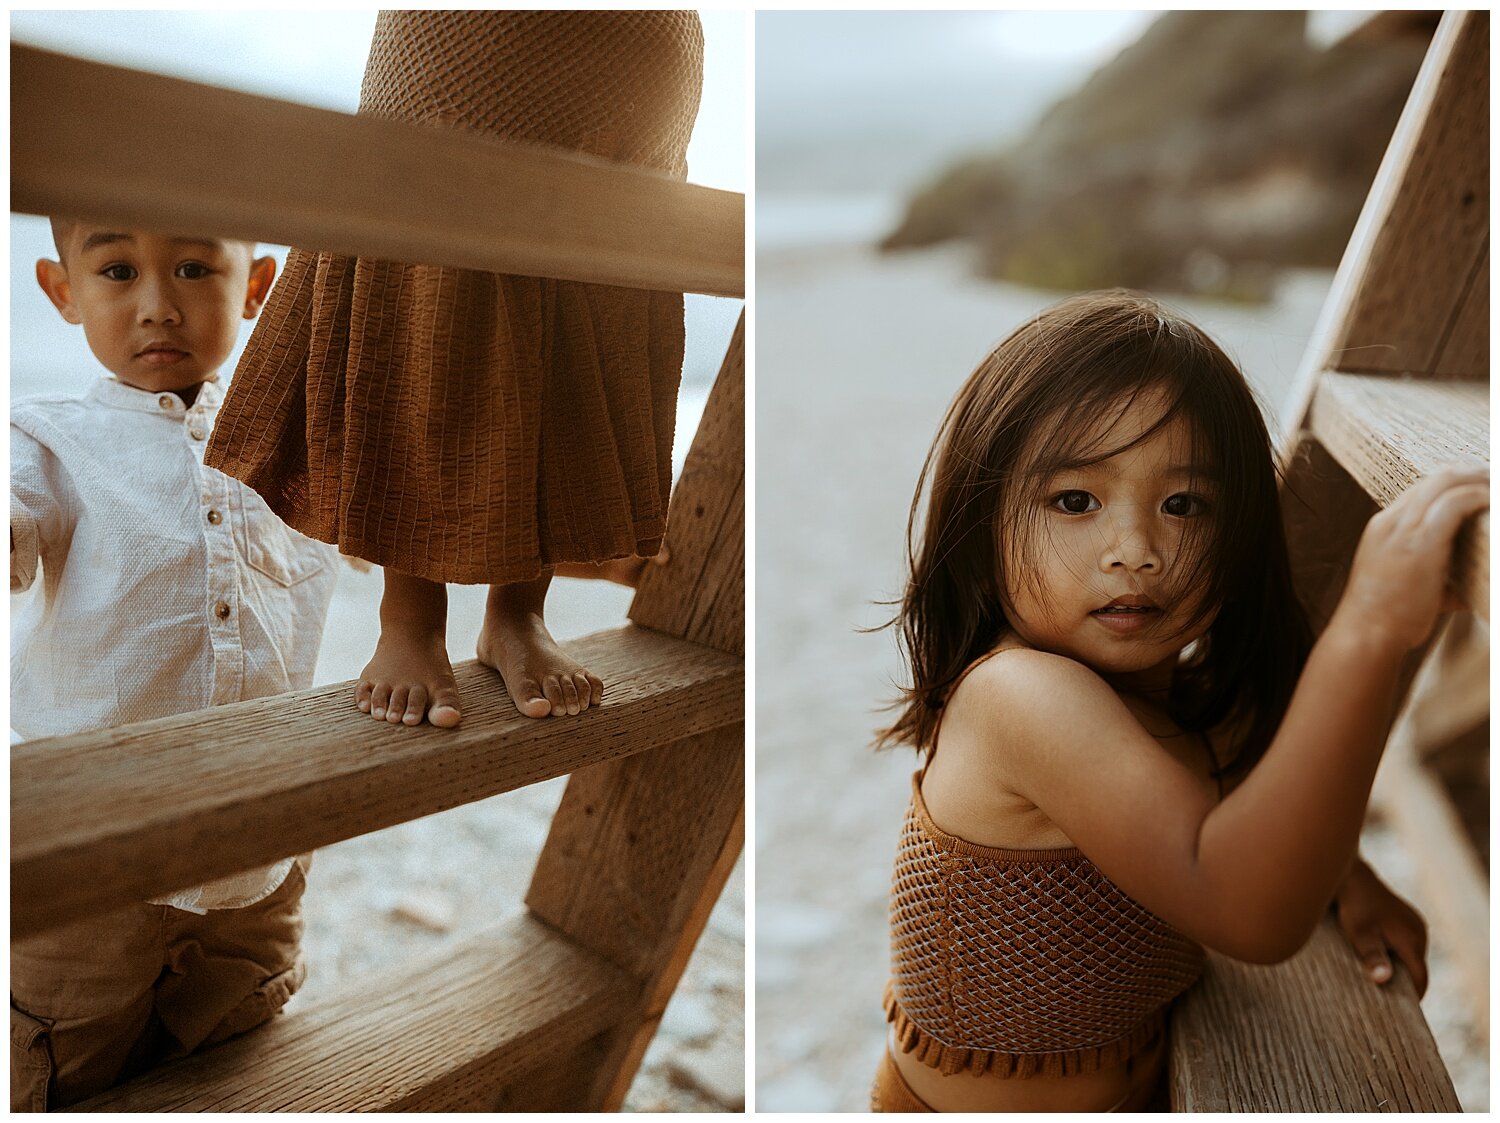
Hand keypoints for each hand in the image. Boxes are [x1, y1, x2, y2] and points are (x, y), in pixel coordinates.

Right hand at [1332, 470, 1487, 651]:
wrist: (1365, 634)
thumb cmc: (1386, 619)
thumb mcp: (1405, 587)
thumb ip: (1438, 579)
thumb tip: (1470, 587)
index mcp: (1384, 528)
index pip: (1422, 491)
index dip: (1455, 483)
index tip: (1482, 487)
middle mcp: (1391, 521)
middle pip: (1436, 478)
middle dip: (1472, 473)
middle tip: (1498, 479)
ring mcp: (1403, 528)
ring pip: (1446, 481)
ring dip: (1481, 479)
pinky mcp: (1421, 540)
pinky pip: (1456, 502)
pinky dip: (1480, 496)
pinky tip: (1496, 501)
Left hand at [1333, 859, 1427, 994]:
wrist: (1351, 877)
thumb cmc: (1354, 907)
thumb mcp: (1359, 935)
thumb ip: (1372, 957)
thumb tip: (1384, 979)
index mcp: (1412, 940)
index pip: (1420, 978)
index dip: (1413, 997)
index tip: (1400, 1013)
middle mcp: (1419, 932)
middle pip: (1416, 967)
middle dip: (1403, 983)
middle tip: (1385, 999)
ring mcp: (1414, 923)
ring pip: (1409, 955)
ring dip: (1398, 966)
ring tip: (1379, 978)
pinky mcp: (1405, 918)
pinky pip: (1404, 943)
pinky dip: (1395, 952)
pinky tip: (1377, 956)